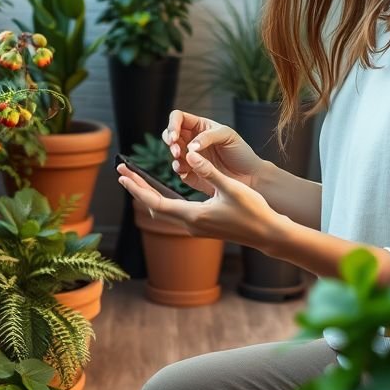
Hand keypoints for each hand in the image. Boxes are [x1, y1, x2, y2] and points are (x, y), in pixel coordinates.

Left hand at [117, 147, 286, 250]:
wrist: (267, 233)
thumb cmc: (253, 210)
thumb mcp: (231, 187)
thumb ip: (209, 171)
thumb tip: (190, 156)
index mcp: (194, 215)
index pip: (156, 202)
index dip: (137, 189)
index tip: (123, 176)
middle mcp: (190, 224)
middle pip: (154, 207)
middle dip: (137, 189)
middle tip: (122, 172)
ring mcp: (195, 227)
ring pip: (163, 210)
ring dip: (148, 194)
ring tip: (136, 178)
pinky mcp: (202, 226)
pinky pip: (173, 212)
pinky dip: (161, 199)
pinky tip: (160, 190)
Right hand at [162, 110, 267, 195]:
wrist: (250, 176)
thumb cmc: (241, 152)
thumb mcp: (227, 136)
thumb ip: (208, 137)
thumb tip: (190, 146)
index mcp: (200, 126)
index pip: (178, 118)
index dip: (173, 124)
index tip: (175, 136)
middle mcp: (191, 140)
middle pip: (169, 134)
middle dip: (169, 140)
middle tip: (176, 149)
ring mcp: (190, 157)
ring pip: (172, 152)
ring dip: (173, 155)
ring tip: (179, 158)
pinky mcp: (191, 173)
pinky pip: (178, 169)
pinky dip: (178, 169)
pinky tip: (184, 170)